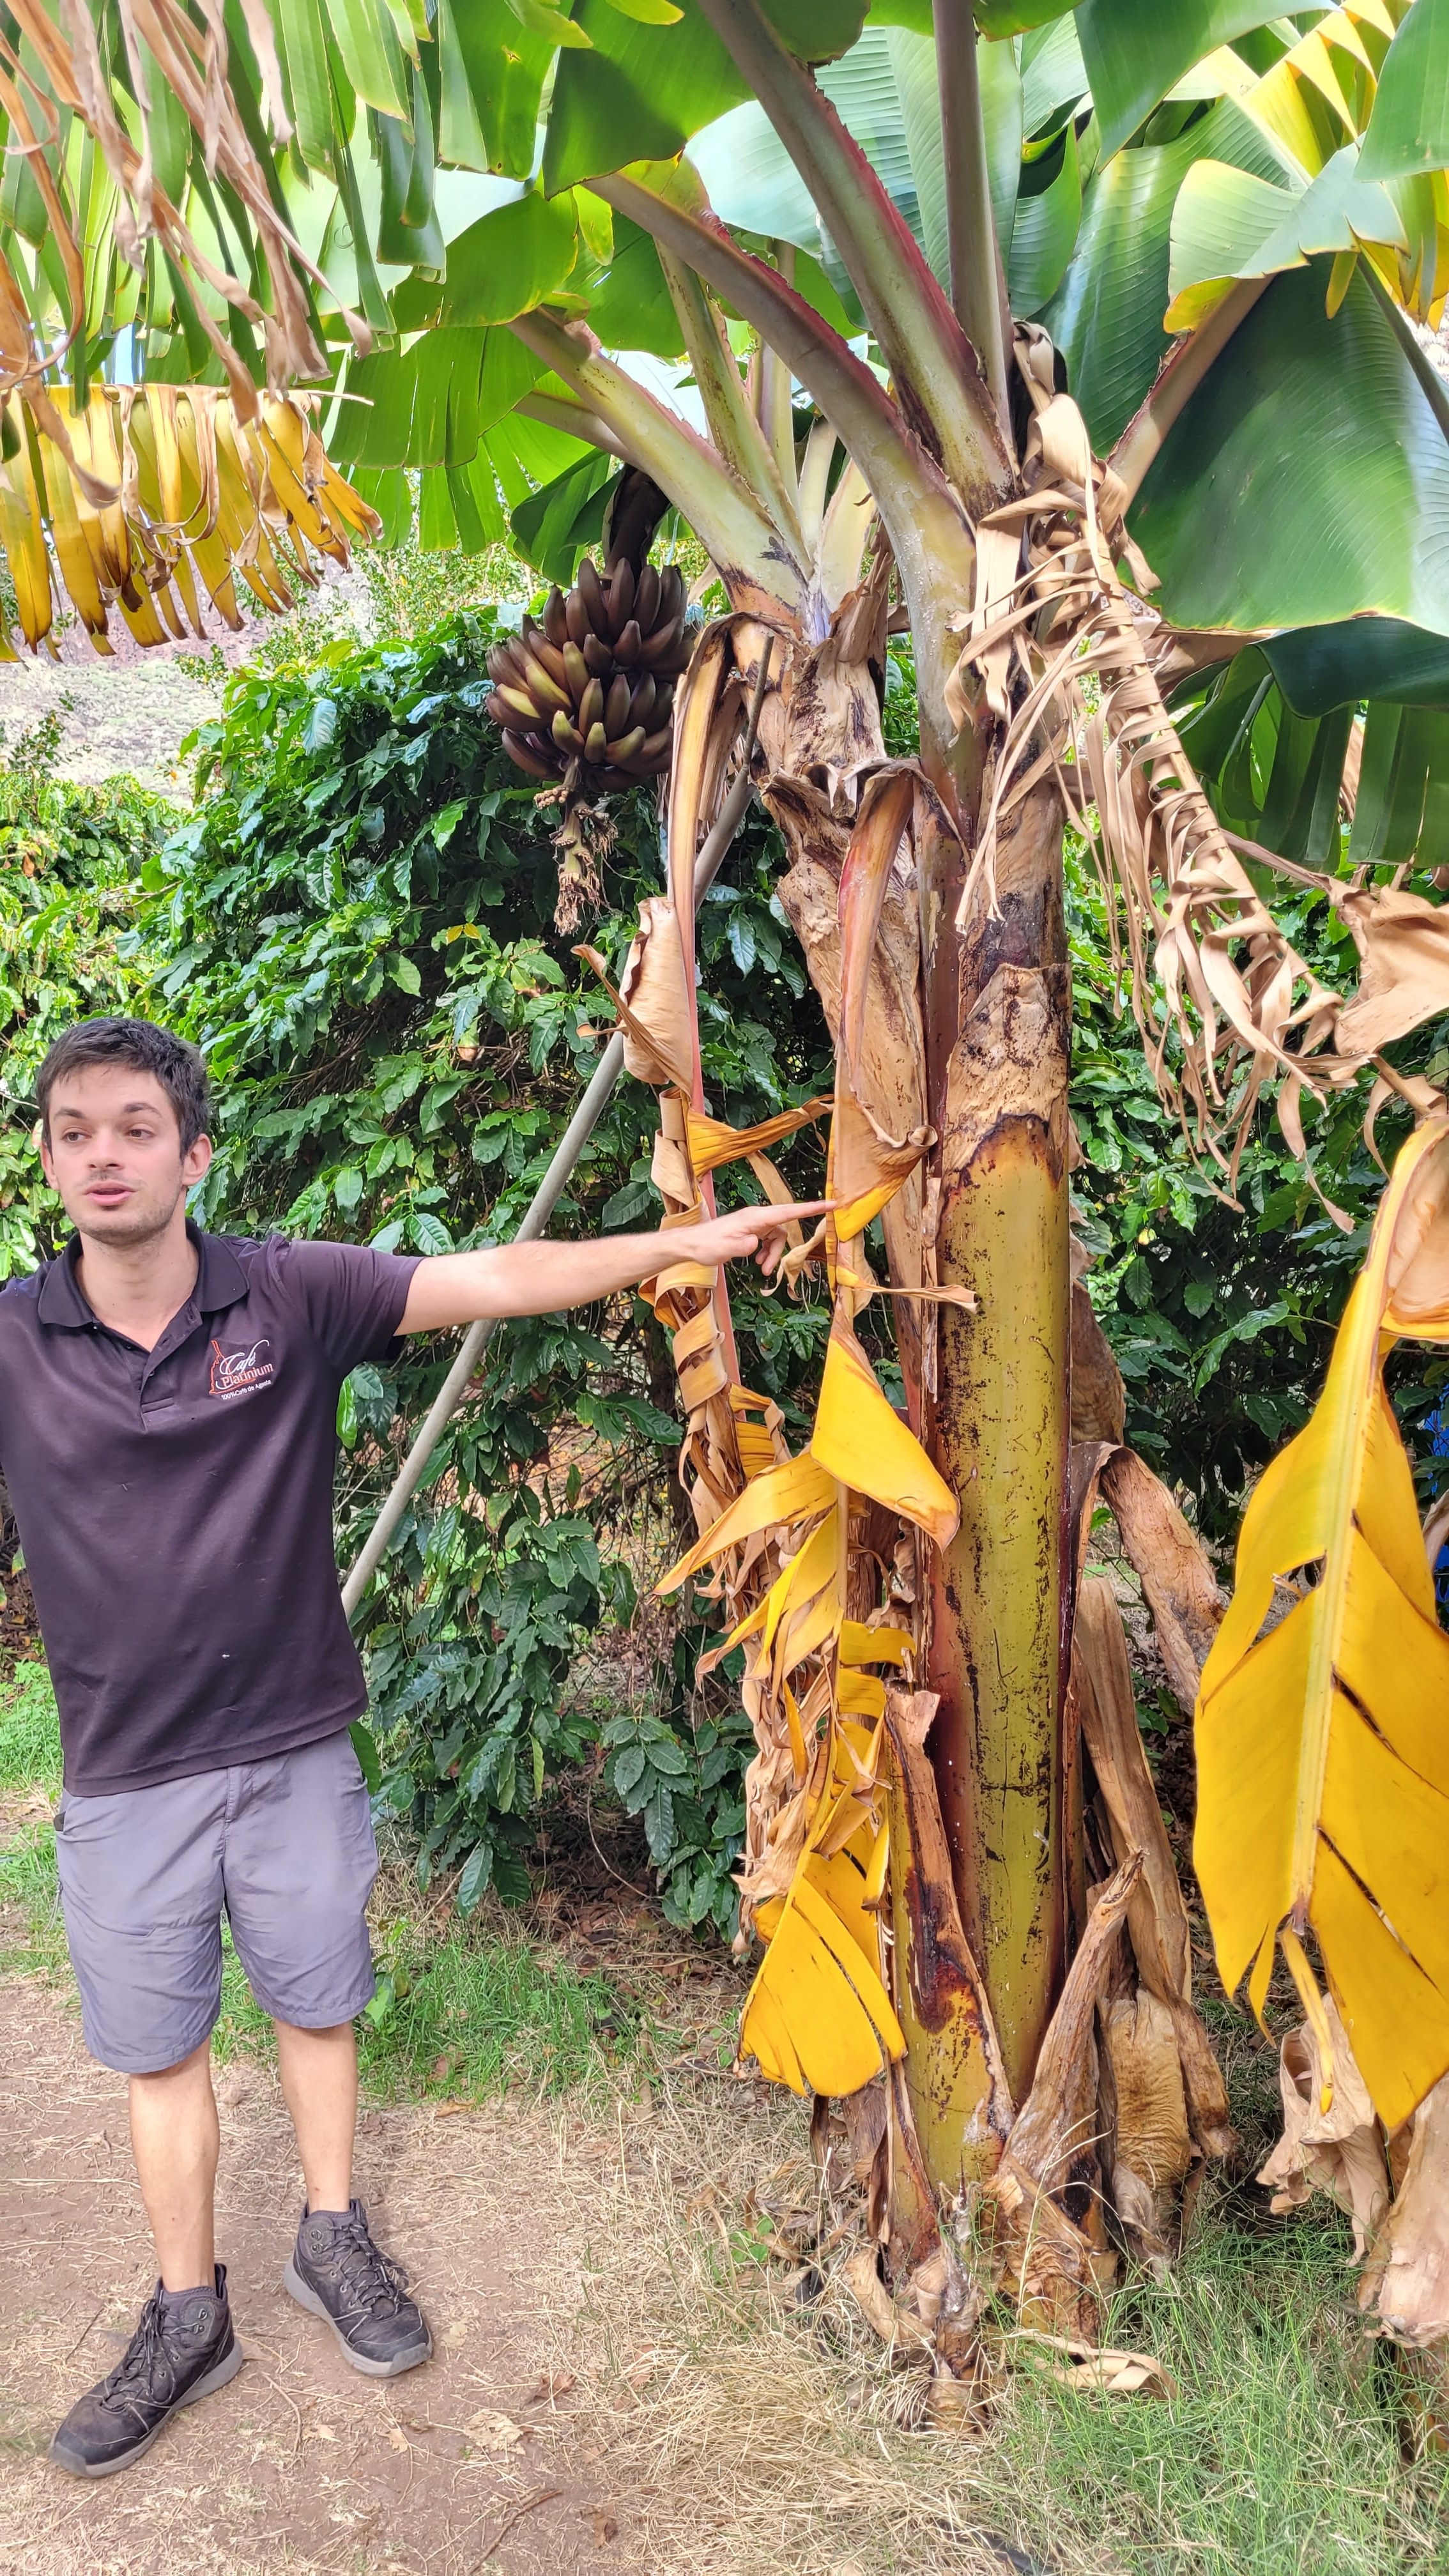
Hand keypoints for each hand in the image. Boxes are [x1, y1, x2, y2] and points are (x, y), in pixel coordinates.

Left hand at [682, 1200, 834, 1279]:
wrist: (692, 1244)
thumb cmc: (707, 1245)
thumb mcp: (723, 1249)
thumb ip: (742, 1246)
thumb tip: (757, 1243)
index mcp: (756, 1217)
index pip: (789, 1211)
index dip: (812, 1208)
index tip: (832, 1204)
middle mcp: (758, 1217)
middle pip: (783, 1230)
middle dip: (780, 1250)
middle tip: (768, 1269)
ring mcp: (754, 1224)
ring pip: (777, 1237)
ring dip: (772, 1254)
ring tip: (761, 1269)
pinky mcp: (751, 1231)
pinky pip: (768, 1240)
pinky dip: (766, 1252)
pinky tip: (757, 1262)